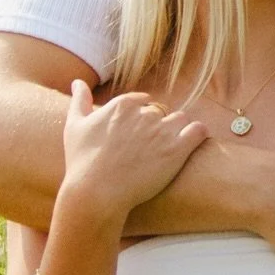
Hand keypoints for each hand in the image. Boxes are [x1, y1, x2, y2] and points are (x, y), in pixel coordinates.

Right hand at [60, 81, 208, 218]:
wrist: (98, 191)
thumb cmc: (83, 161)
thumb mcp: (75, 126)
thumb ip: (79, 101)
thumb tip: (77, 82)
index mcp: (123, 104)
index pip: (142, 101)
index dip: (142, 117)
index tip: (139, 135)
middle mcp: (144, 113)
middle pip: (161, 112)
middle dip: (158, 126)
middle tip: (153, 147)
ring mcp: (162, 130)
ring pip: (180, 120)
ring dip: (178, 131)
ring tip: (171, 149)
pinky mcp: (177, 149)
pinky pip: (198, 131)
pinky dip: (199, 134)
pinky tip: (194, 142)